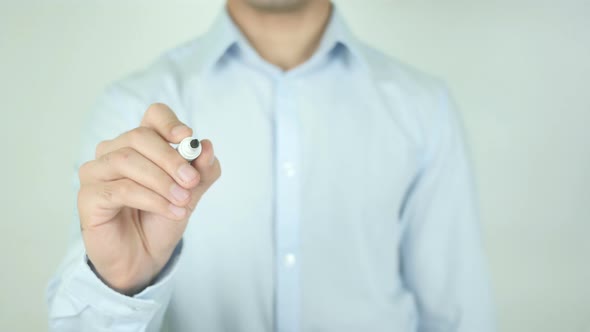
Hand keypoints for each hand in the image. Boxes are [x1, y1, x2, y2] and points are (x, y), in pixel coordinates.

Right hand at [77, 103, 220, 294]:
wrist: (144, 257)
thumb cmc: (161, 219)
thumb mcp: (189, 193)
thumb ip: (201, 171)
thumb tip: (207, 147)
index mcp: (141, 144)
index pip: (153, 116)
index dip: (169, 123)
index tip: (187, 138)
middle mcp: (114, 151)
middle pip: (139, 137)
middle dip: (170, 158)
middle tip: (191, 181)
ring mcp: (97, 172)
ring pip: (128, 161)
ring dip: (161, 182)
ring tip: (183, 201)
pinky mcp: (88, 196)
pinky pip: (120, 189)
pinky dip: (151, 199)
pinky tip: (171, 211)